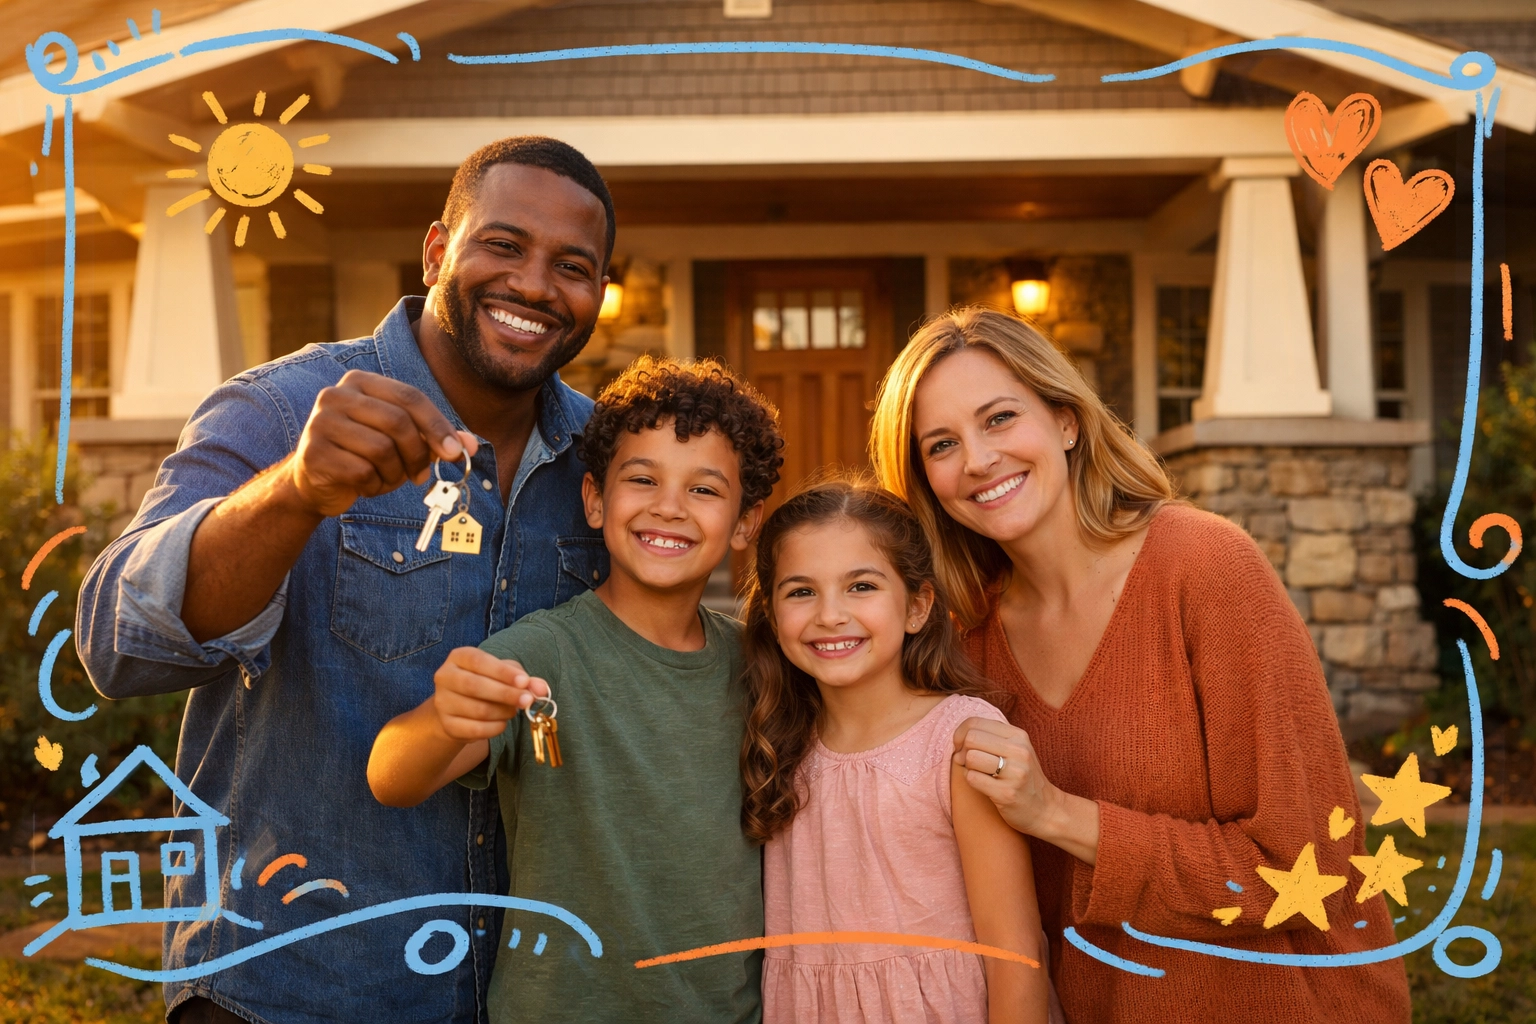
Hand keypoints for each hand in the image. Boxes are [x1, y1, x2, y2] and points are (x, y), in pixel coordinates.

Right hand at [288, 369, 478, 516]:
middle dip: (418, 454)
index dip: (438, 425)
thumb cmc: (364, 456)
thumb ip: (434, 438)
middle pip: (398, 422)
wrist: (314, 482)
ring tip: (386, 479)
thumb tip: (470, 445)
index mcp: (360, 382)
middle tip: (421, 475)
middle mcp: (336, 395)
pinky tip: (366, 486)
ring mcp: (320, 423)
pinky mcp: (313, 453)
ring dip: (394, 474)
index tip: (457, 452)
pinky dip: (374, 485)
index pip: (410, 397)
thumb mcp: (402, 442)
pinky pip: (362, 472)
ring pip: (382, 449)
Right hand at [430, 647, 550, 742]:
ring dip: (503, 712)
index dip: (502, 672)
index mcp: (459, 657)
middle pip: (475, 686)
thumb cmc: (485, 683)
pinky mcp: (447, 725)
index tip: (524, 681)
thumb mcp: (505, 674)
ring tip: (513, 711)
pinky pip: (475, 730)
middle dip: (505, 694)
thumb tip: (542, 689)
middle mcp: (445, 677)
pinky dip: (494, 728)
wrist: (458, 708)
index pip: (479, 661)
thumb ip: (524, 679)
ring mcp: (442, 702)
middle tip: (527, 701)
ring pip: (477, 710)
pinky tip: (502, 723)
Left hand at [953, 717, 1059, 836]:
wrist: (1046, 810)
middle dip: (962, 751)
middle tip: (968, 762)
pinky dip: (971, 781)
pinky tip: (984, 785)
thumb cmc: (1023, 778)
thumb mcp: (1014, 750)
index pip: (975, 722)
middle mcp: (1019, 751)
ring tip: (979, 773)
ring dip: (967, 767)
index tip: (961, 747)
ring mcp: (1015, 772)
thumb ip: (988, 739)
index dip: (960, 734)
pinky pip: (973, 778)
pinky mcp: (1007, 793)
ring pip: (971, 758)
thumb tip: (957, 740)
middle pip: (971, 739)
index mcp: (1018, 736)